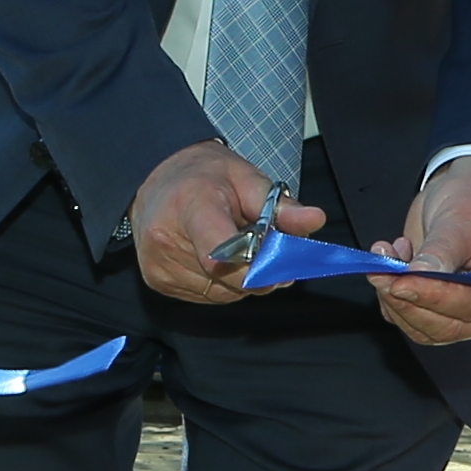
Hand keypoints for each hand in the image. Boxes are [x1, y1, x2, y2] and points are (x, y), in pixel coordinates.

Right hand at [134, 140, 323, 302]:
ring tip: (236, 247)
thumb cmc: (204, 175)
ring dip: (241, 278)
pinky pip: (207, 296)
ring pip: (221, 293)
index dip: (257, 267)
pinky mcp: (157, 282)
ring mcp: (159, 265)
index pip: (222, 254)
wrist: (157, 177)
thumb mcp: (247, 177)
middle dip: (258, 271)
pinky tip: (220, 258)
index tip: (278, 264)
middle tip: (265, 247)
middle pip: (227, 278)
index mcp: (190, 206)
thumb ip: (280, 205)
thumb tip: (314, 221)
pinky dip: (222, 283)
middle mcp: (166, 240)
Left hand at [373, 155, 470, 346]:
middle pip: (449, 326)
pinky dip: (390, 296)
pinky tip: (392, 260)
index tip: (402, 282)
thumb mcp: (461, 217)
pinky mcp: (440, 309)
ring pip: (425, 328)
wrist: (467, 189)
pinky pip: (410, 318)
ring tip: (385, 257)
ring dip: (394, 299)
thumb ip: (441, 250)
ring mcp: (467, 311)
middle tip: (381, 271)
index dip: (437, 297)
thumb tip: (418, 277)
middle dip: (409, 301)